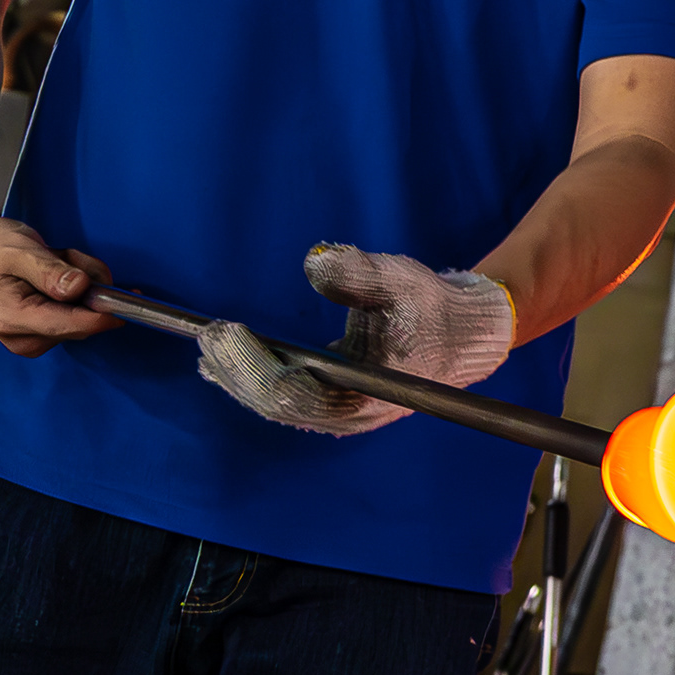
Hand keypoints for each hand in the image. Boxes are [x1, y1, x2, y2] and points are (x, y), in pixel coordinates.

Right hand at [0, 207, 115, 357]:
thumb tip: (82, 289)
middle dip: (84, 286)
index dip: (103, 313)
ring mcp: (29, 339)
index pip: (71, 325)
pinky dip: (68, 290)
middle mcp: (21, 337)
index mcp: (11, 318)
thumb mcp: (19, 250)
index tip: (126, 298)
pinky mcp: (37, 334)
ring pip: (79, 315)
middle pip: (80, 321)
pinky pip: (71, 314)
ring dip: (75, 285)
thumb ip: (51, 271)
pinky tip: (48, 274)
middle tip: (63, 257)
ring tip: (48, 261)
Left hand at [199, 244, 515, 435]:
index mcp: (366, 393)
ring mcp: (341, 409)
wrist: (466, 334)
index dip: (255, 364)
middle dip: (239, 371)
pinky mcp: (336, 398)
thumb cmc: (435, 309)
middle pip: (279, 404)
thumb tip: (315, 263)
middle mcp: (349, 411)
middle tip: (209, 337)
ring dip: (241, 379)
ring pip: (279, 405)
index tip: (228, 330)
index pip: (295, 391)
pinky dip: (254, 379)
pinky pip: (287, 396)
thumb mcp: (403, 282)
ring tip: (208, 354)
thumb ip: (361, 274)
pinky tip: (227, 365)